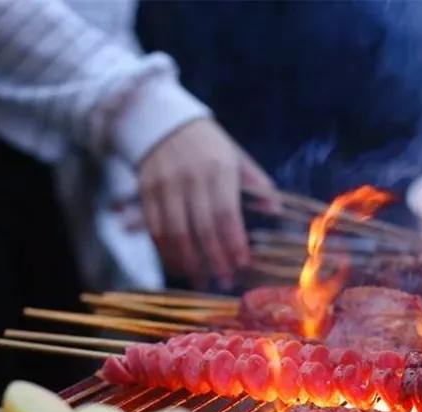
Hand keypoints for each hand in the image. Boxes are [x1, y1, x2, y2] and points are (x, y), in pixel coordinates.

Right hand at [138, 118, 275, 289]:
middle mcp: (190, 176)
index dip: (233, 242)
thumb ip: (257, 184)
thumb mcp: (236, 157)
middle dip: (214, 258)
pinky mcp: (146, 191)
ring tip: (200, 280)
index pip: (226, 213)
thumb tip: (275, 211)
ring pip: (174, 232)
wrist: (161, 121)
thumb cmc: (208, 145)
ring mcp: (165, 184)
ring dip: (188, 261)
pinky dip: (166, 251)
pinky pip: (155, 228)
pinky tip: (177, 266)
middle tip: (224, 280)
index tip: (242, 264)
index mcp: (218, 167)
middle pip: (201, 227)